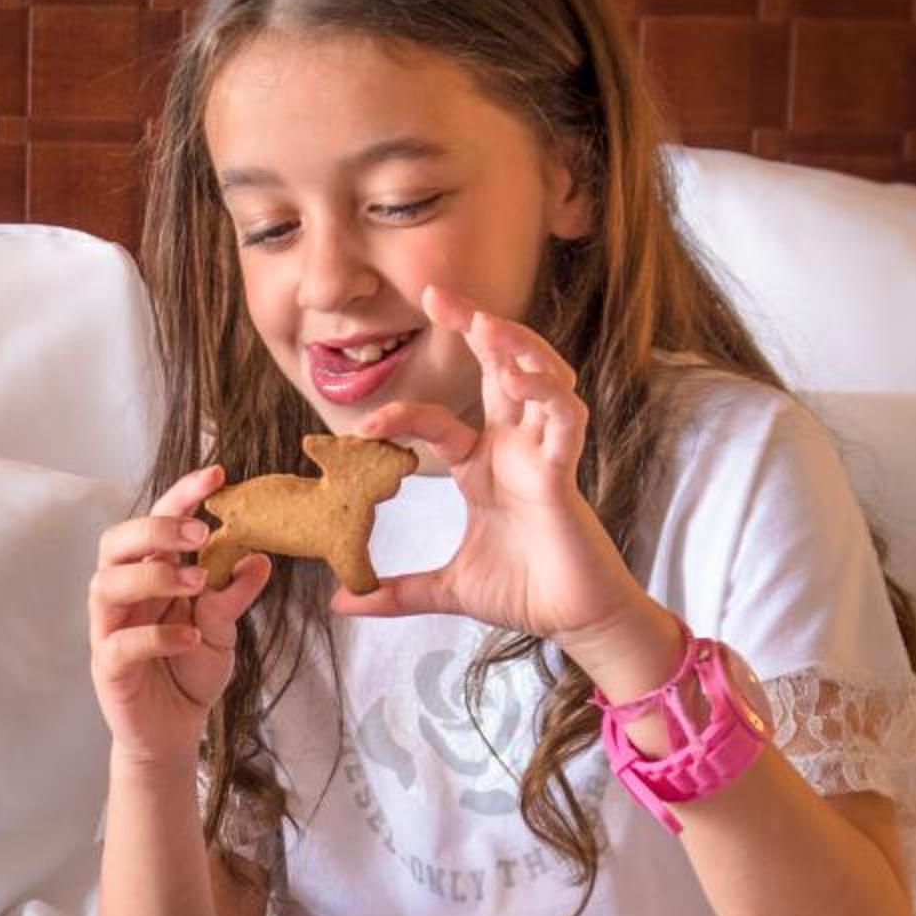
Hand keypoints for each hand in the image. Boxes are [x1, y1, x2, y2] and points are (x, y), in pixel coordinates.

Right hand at [88, 467, 270, 768]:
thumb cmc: (189, 672)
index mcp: (150, 573)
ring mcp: (110, 627)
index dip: (182, 495)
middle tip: (201, 533)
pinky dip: (156, 636)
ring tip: (197, 583)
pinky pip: (121, 643)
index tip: (217, 475)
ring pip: (107, 584)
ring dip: (154, 577)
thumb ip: (233, 595)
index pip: (157, 522)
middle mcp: (123, 593)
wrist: (174, 731)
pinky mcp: (108, 666)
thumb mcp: (223, 629)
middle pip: (116, 542)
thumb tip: (259, 557)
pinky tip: (189, 636)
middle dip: (156, 529)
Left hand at [337, 286, 644, 649]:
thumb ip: (396, 592)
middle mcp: (516, 449)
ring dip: (515, 347)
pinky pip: (565, 419)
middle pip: (500, 368)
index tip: (362, 428)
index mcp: (484, 466)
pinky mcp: (566, 474)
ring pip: (539, 378)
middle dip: (476, 327)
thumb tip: (342, 602)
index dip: (403, 415)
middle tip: (438, 294)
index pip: (440, 421)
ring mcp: (543, 456)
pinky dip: (547, 394)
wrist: (574, 621)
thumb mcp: (447, 590)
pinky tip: (520, 380)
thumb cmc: (526, 593)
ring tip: (484, 324)